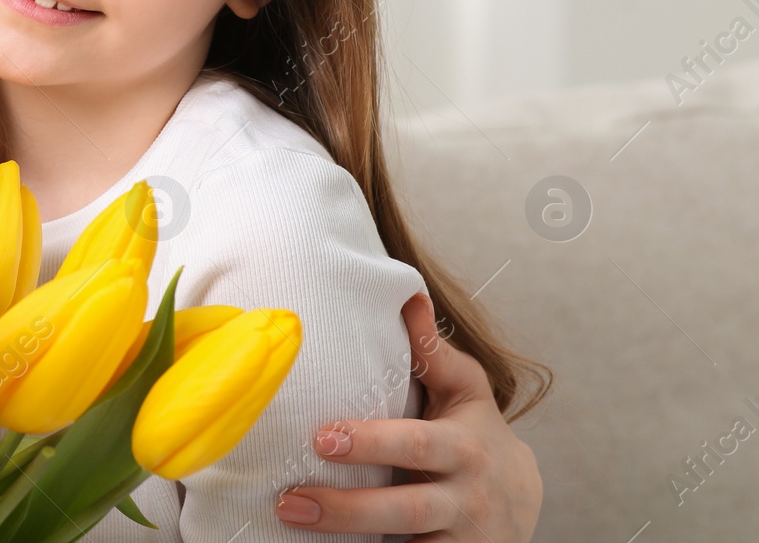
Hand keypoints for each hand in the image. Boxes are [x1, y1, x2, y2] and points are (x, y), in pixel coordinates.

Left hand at [272, 293, 541, 540]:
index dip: (371, 443)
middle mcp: (465, 496)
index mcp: (464, 447)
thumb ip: (433, 353)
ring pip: (404, 539)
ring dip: (345, 532)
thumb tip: (408, 294)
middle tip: (292, 496)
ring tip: (291, 514)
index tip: (322, 436)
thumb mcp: (466, 393)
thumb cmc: (475, 434)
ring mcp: (459, 536)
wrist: (522, 504)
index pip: (415, 444)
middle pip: (407, 506)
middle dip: (349, 506)